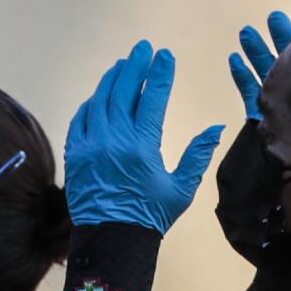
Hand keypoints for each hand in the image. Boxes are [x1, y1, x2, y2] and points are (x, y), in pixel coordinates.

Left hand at [66, 40, 223, 233]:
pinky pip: (80, 119)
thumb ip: (197, 155)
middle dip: (135, 65)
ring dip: (112, 79)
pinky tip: (99, 96)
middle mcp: (113, 140)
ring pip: (100, 100)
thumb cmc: (150, 217)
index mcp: (142, 147)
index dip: (160, 74)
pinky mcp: (74, 155)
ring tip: (122, 65)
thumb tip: (216, 127)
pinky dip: (91, 104)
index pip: (152, 98)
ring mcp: (90, 145)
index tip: (166, 56)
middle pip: (124, 90)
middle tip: (143, 48)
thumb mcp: (181, 189)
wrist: (112, 242)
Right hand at [228, 12, 290, 120]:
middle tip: (272, 17)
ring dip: (255, 51)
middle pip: (288, 60)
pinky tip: (234, 59)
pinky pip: (250, 93)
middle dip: (277, 37)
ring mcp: (280, 104)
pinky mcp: (263, 116)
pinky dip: (241, 75)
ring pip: (266, 72)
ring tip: (245, 32)